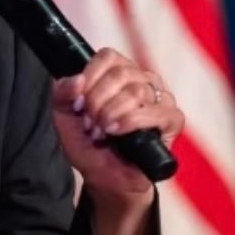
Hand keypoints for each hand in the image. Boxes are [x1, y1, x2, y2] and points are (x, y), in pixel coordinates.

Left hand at [50, 48, 184, 210]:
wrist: (104, 177)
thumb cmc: (88, 144)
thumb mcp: (64, 116)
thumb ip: (61, 93)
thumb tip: (76, 79)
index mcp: (119, 72)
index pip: (108, 56)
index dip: (90, 77)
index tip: (78, 103)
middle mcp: (143, 80)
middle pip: (120, 75)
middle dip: (97, 102)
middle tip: (90, 124)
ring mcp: (161, 98)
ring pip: (136, 92)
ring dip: (111, 114)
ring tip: (102, 132)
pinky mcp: (173, 120)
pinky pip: (157, 113)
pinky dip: (131, 123)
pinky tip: (117, 133)